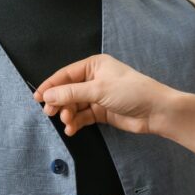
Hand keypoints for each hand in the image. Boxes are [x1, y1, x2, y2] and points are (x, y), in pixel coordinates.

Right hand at [33, 53, 174, 135]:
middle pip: (68, 91)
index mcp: (94, 65)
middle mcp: (94, 79)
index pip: (65, 74)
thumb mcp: (98, 89)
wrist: (157, 112)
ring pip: (74, 105)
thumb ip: (71, 93)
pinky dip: (76, 122)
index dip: (50, 86)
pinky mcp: (102, 112)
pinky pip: (83, 116)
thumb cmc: (131, 92)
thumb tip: (46, 96)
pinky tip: (72, 129)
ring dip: (68, 114)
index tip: (37, 98)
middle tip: (50, 114)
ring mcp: (98, 96)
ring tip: (67, 123)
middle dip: (59, 102)